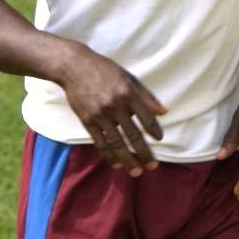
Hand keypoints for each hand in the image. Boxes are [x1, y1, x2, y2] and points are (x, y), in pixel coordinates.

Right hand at [60, 47, 166, 176]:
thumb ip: (146, 95)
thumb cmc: (104, 70)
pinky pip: (100, 142)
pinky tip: (117, 164)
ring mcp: (100, 115)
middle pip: (132, 135)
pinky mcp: (87, 121)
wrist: (74, 67)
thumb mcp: (128, 77)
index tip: (160, 139)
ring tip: (136, 171)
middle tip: (152, 166)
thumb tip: (163, 112)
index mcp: (127, 93)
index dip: (154, 130)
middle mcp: (115, 105)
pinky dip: (109, 155)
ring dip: (127, 160)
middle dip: (144, 153)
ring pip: (116, 143)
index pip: (146, 117)